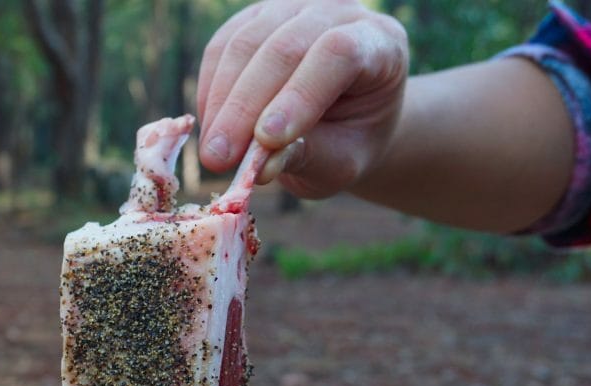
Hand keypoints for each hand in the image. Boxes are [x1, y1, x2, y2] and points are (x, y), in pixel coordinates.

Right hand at [197, 0, 408, 198]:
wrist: (343, 121)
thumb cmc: (349, 141)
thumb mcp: (342, 162)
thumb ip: (309, 157)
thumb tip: (261, 166)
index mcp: (379, 43)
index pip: (338, 53)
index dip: (299, 94)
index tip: (267, 140)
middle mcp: (338, 12)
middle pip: (285, 47)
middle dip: (246, 107)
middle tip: (219, 158)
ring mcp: (292, 8)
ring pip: (245, 44)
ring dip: (222, 104)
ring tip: (213, 153)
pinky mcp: (254, 18)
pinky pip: (221, 48)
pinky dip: (211, 92)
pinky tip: (212, 129)